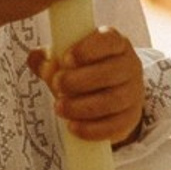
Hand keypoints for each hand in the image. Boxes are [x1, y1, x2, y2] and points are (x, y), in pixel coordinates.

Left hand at [29, 26, 144, 145]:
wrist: (107, 95)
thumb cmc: (82, 68)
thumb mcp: (66, 57)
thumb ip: (48, 57)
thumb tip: (37, 60)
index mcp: (115, 43)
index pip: (109, 40)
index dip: (88, 49)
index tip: (66, 59)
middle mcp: (129, 65)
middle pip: (110, 73)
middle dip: (79, 81)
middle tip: (56, 84)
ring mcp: (134, 92)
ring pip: (113, 101)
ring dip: (82, 106)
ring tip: (59, 107)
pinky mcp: (131, 118)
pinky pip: (115, 125)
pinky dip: (92, 128)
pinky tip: (73, 126)